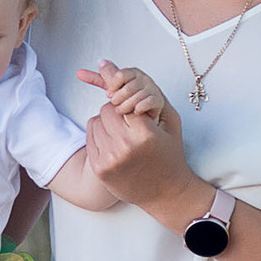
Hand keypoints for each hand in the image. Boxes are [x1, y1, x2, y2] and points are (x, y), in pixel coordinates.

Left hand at [78, 60, 170, 124]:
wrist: (148, 110)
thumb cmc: (130, 99)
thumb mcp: (113, 88)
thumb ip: (100, 80)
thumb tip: (80, 72)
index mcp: (132, 73)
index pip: (120, 74)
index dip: (113, 85)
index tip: (110, 93)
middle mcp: (143, 79)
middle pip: (127, 87)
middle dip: (119, 98)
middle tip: (117, 104)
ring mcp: (152, 89)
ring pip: (136, 96)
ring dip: (127, 106)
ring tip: (124, 111)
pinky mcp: (159, 101)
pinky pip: (149, 102)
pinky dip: (140, 108)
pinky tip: (135, 112)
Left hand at [82, 87, 200, 220]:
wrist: (165, 193)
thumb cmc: (169, 154)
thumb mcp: (170, 123)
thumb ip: (151, 97)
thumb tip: (111, 68)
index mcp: (145, 133)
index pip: (122, 102)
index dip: (128, 106)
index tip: (133, 112)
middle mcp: (125, 146)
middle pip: (106, 109)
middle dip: (115, 112)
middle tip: (126, 123)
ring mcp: (110, 159)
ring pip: (95, 122)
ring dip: (106, 124)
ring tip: (120, 134)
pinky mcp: (99, 168)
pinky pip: (90, 138)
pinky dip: (99, 137)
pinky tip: (113, 145)